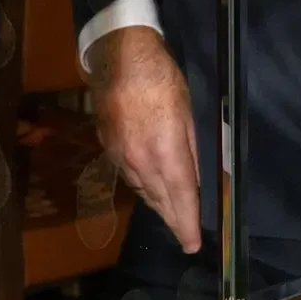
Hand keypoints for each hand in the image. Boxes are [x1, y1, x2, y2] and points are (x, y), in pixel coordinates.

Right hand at [88, 24, 201, 252]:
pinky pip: (128, 174)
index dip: (187, 225)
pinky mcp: (106, 146)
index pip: (180, 200)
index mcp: (165, 152)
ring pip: (142, 190)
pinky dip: (141, 183)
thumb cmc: (162, 78)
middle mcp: (140, 161)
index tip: (192, 245)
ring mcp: (120, 155)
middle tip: (184, 235)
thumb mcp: (188, 112)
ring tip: (169, 211)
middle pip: (160, 201)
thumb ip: (191, 151)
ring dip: (157, 202)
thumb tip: (194, 181)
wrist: (119, 55)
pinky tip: (148, 182)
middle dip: (173, 219)